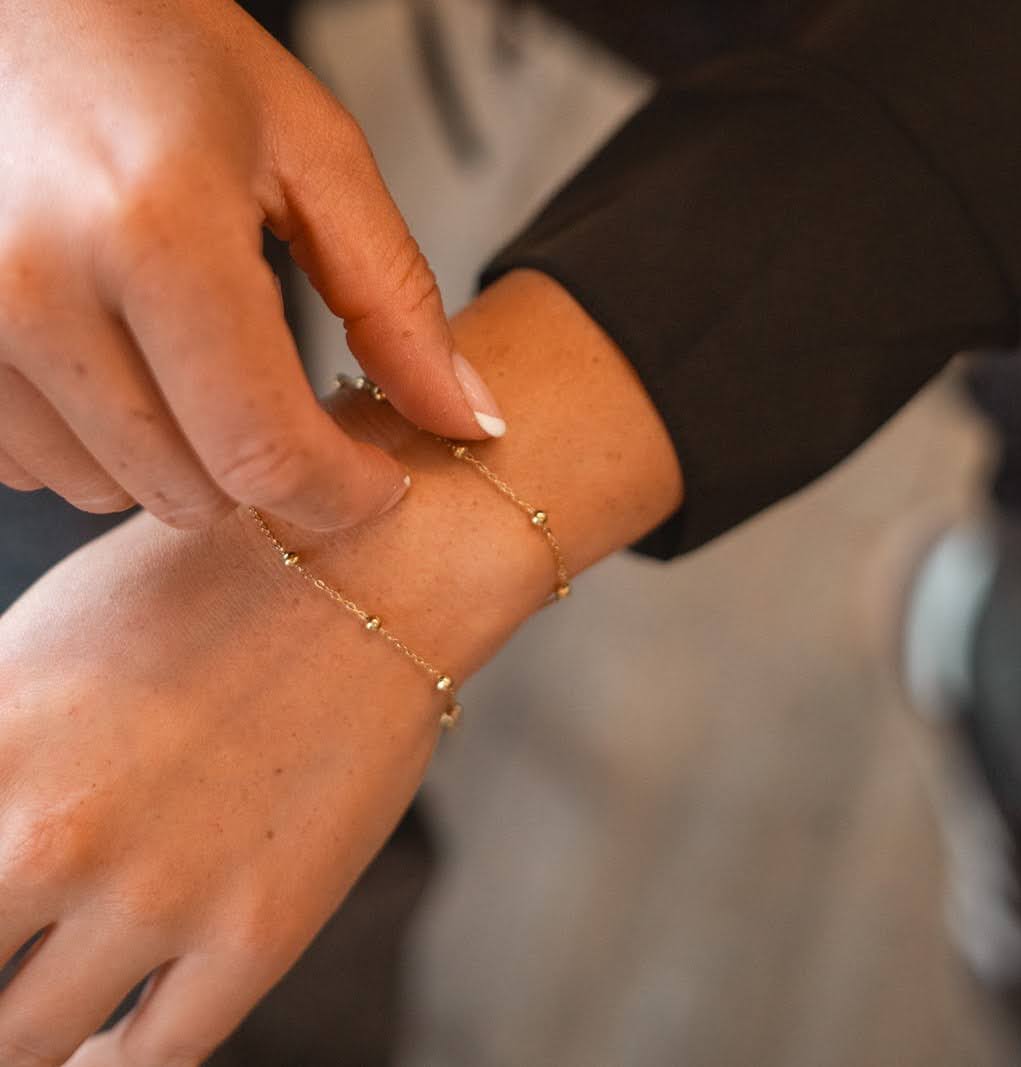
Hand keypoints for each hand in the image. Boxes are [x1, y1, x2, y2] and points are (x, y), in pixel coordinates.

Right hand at [0, 0, 502, 531]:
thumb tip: (469, 421)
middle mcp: (35, 287)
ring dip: (178, 456)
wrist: (7, 1)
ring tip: (193, 362)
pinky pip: (32, 465)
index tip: (378, 484)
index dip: (340, 495)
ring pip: (110, 491)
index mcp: (156, 230)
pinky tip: (120, 363)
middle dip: (264, 474)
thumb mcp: (310, 152)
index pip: (264, 449)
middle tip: (292, 408)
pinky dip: (98, 440)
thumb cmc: (158, 49)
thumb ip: (395, 301)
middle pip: (190, 491)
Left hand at [0, 270, 682, 1065]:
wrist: (379, 573)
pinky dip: (108, 1064)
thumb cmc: (222, 579)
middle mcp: (52, 832)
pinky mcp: (255, 934)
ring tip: (42, 995)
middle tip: (14, 941)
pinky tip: (106, 1039)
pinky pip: (146, 1063)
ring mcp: (158, 895)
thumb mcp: (56, 627)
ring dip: (26, 1029)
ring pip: (26, 1043)